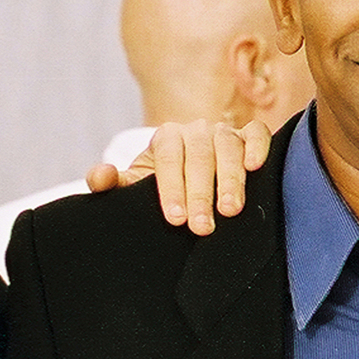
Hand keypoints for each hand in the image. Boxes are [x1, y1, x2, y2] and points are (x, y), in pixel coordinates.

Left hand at [83, 119, 268, 233]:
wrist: (190, 175)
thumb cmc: (163, 184)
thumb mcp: (137, 185)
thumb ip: (115, 183)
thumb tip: (99, 179)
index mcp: (166, 137)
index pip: (169, 159)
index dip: (171, 189)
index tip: (175, 219)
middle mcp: (196, 130)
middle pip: (200, 156)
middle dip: (201, 194)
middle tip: (202, 227)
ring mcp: (224, 131)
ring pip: (229, 147)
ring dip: (231, 179)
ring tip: (230, 210)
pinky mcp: (250, 136)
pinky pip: (257, 133)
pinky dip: (258, 146)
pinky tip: (256, 167)